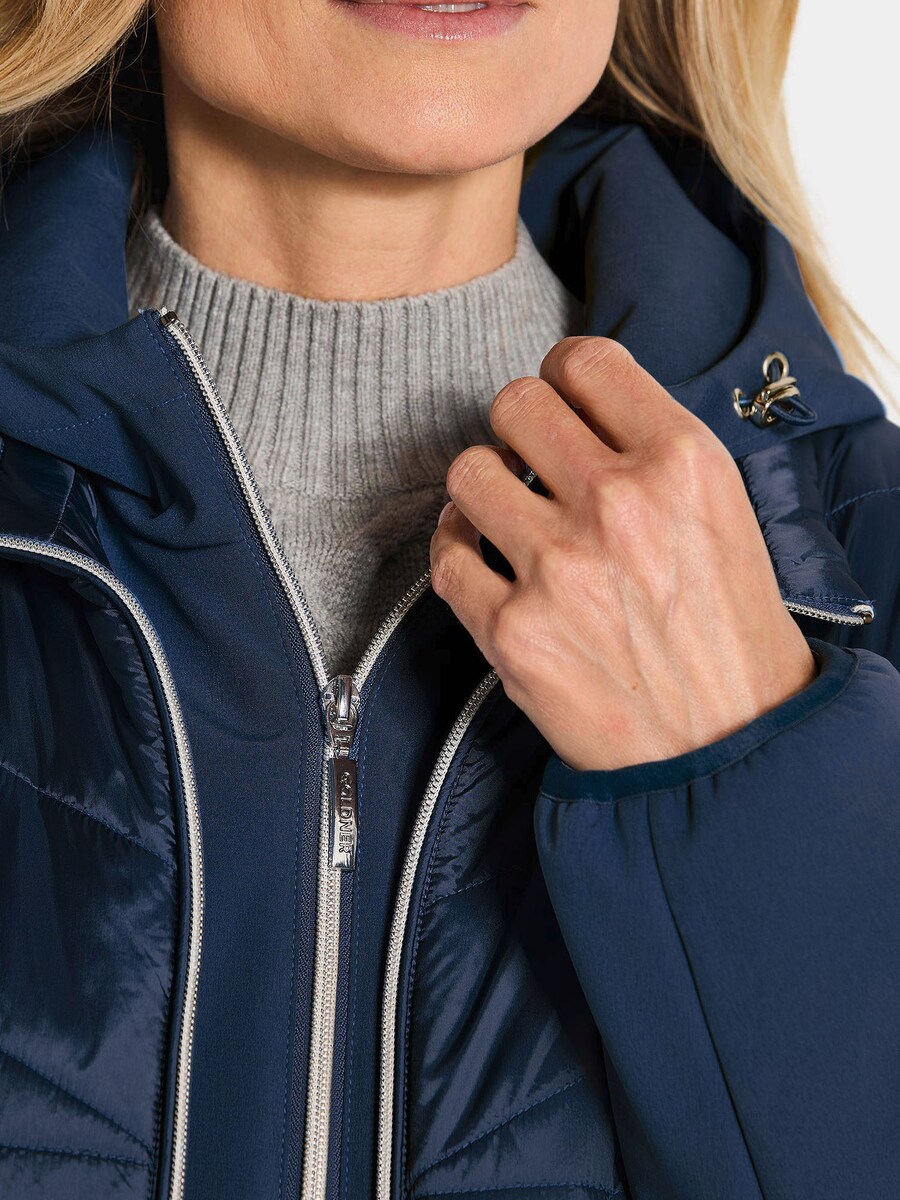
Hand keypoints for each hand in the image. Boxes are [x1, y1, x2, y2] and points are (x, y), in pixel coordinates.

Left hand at [429, 336, 817, 771]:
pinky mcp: (511, 630)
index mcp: (682, 462)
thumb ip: (653, 451)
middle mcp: (617, 504)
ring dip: (482, 486)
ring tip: (504, 511)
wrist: (727, 747)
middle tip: (528, 458)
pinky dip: (455, 550)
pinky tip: (478, 557)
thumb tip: (579, 411)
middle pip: (514, 404)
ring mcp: (558, 568)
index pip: (584, 361)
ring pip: (468, 472)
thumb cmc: (729, 634)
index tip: (558, 398)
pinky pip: (445, 555)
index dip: (561, 373)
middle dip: (516, 426)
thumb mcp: (724, 513)